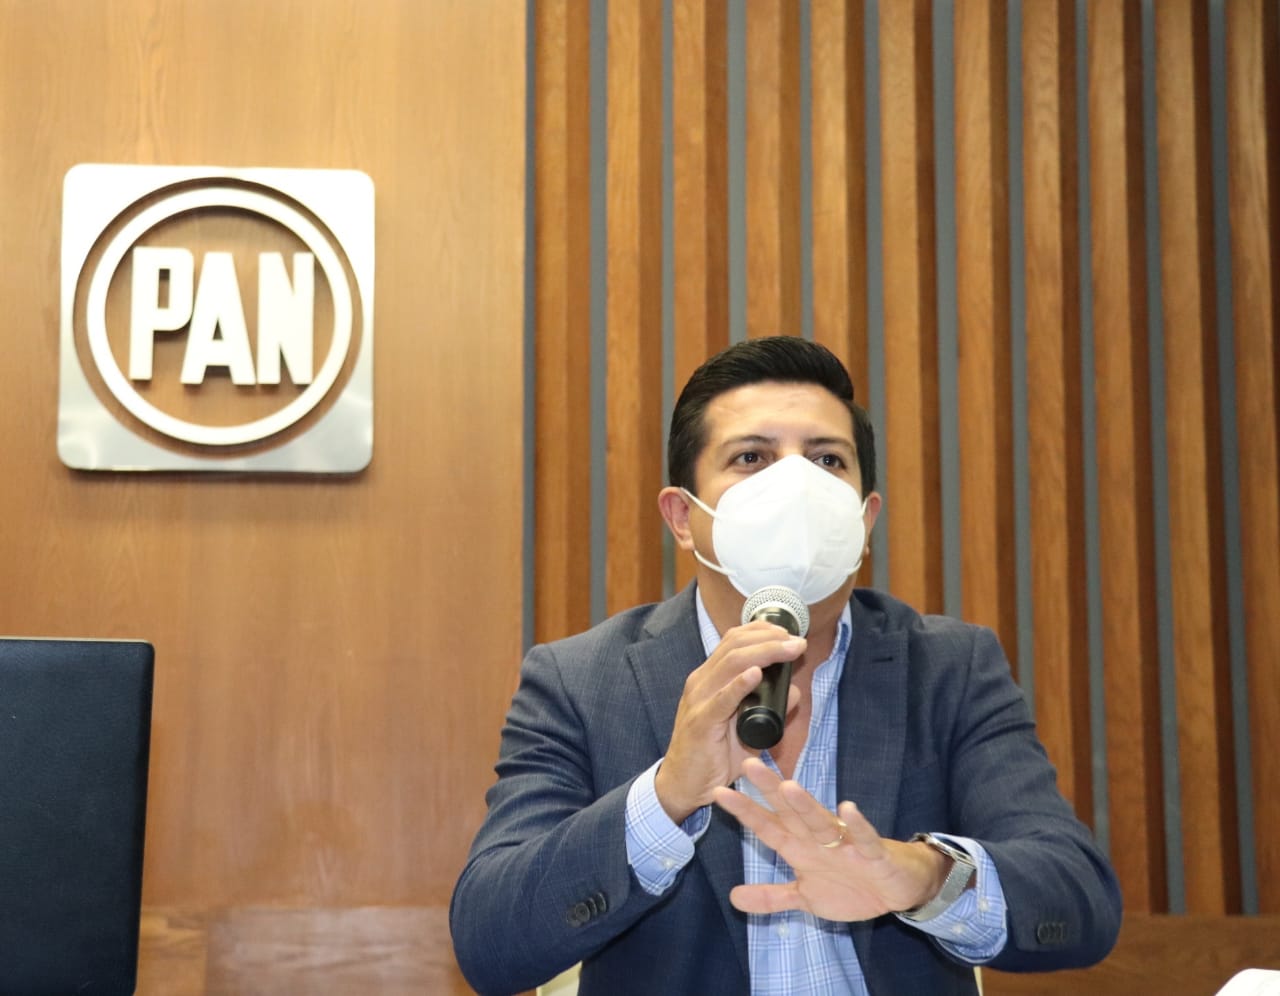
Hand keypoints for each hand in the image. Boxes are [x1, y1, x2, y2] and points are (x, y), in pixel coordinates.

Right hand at [654, 624, 804, 823]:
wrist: (683, 785)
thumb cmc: (713, 754)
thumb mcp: (746, 726)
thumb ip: (769, 708)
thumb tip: (794, 691)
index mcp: (709, 678)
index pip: (733, 639)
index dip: (762, 630)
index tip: (789, 633)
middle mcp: (701, 682)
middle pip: (735, 645)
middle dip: (770, 638)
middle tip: (797, 642)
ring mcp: (698, 700)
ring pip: (730, 663)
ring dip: (764, 652)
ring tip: (788, 649)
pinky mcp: (700, 723)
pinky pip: (721, 699)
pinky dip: (739, 684)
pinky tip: (755, 674)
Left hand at [711, 758, 947, 921]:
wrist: (898, 890)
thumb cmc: (850, 885)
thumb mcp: (805, 898)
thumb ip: (771, 897)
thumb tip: (733, 898)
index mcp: (800, 848)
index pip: (767, 827)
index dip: (745, 811)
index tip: (719, 793)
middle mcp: (818, 840)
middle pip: (790, 812)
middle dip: (769, 790)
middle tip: (748, 765)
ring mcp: (845, 844)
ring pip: (821, 821)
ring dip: (806, 806)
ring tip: (788, 787)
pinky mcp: (872, 854)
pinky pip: (864, 838)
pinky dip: (858, 826)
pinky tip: (848, 809)